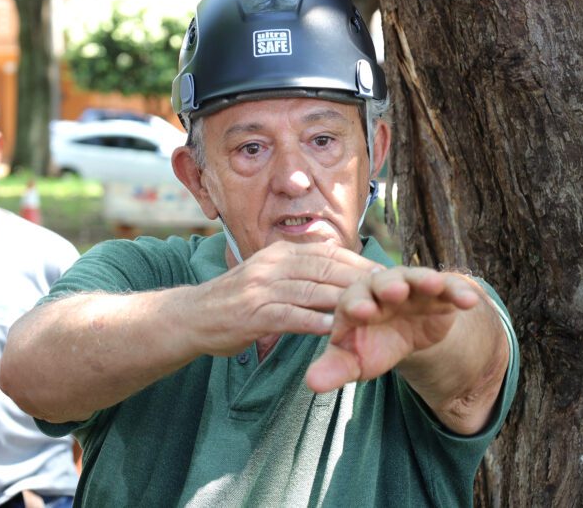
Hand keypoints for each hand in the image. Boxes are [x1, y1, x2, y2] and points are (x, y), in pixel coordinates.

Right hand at [190, 240, 382, 356]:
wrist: (191, 317)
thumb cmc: (235, 302)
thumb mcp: (268, 278)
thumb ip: (298, 274)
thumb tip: (334, 276)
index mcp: (279, 253)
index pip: (327, 253)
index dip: (359, 263)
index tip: (386, 274)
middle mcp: (272, 264)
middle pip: (325, 268)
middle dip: (360, 279)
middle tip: (391, 291)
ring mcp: (261, 287)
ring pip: (311, 289)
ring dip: (344, 299)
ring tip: (375, 310)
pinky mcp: (253, 312)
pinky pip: (289, 315)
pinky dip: (314, 321)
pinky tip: (336, 330)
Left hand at [305, 267, 481, 392]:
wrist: (404, 334)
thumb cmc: (371, 344)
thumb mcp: (353, 360)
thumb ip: (333, 369)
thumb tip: (311, 384)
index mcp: (356, 301)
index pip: (353, 299)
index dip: (357, 304)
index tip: (360, 311)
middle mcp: (382, 288)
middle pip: (384, 282)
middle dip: (389, 286)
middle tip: (395, 291)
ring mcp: (412, 287)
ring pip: (417, 278)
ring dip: (425, 280)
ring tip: (434, 285)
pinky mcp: (438, 292)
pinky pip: (448, 287)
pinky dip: (458, 291)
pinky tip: (469, 301)